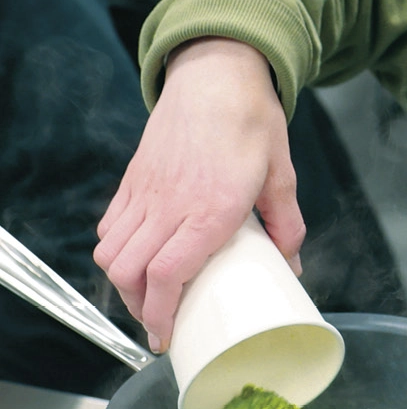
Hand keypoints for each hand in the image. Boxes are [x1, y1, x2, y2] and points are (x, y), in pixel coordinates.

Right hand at [94, 38, 303, 351]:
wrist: (217, 70)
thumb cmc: (252, 120)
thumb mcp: (282, 173)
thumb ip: (287, 223)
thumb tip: (293, 265)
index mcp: (209, 208)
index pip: (168, 275)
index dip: (160, 314)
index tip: (166, 337)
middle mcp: (170, 204)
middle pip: (130, 272)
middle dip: (140, 308)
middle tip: (161, 323)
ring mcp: (146, 190)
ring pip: (112, 252)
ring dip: (124, 282)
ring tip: (148, 296)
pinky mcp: (134, 178)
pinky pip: (111, 224)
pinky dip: (116, 249)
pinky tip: (139, 256)